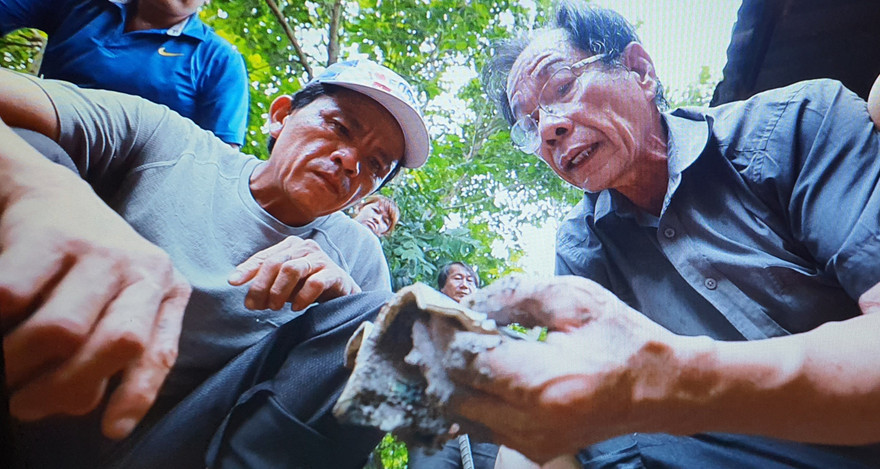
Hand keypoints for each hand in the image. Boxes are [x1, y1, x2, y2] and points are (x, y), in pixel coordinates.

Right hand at [1, 164, 190, 439]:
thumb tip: (83, 404)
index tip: (111, 431)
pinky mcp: (50, 236)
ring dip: (20, 365)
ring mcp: (98, 250)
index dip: (138, 395)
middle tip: (27, 405)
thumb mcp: (120, 298)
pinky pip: (12, 299)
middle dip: (67, 388)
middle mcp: (142, 268)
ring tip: (5, 371)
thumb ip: (115, 346)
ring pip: (61, 331)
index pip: (159, 351)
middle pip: (117, 345)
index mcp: (164, 289)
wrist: (49, 192)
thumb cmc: (85, 265)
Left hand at [228, 235, 360, 310]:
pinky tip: (296, 308)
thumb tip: (238, 287)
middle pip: (276, 263)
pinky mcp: (335, 274)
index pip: (264, 257)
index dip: (248, 269)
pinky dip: (302, 297)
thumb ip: (264, 281)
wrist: (342, 293)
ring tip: (273, 307)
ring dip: (278, 291)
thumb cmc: (308, 286)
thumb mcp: (283, 282)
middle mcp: (306, 248)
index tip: (233, 282)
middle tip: (254, 306)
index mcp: (291, 246)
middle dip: (261, 286)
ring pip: (292, 269)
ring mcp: (321, 259)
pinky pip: (315, 283)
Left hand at [451, 275, 684, 463]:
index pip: (466, 360)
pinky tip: (460, 371)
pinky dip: (464, 397)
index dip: (441, 332)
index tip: (431, 308)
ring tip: (434, 345)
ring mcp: (531, 442)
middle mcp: (531, 422)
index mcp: (543, 384)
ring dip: (442, 378)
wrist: (662, 389)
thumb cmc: (623, 340)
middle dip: (430, 356)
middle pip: (453, 392)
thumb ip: (515, 295)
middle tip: (420, 327)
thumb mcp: (574, 300)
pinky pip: (480, 425)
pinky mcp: (532, 449)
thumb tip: (470, 303)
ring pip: (461, 414)